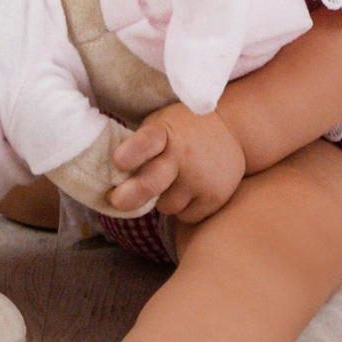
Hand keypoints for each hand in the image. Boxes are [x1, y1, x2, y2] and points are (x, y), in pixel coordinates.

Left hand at [108, 104, 246, 223]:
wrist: (233, 129)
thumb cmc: (184, 129)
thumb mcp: (161, 124)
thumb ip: (140, 146)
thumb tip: (107, 174)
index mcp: (165, 132)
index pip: (146, 143)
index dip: (131, 154)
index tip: (118, 162)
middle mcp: (184, 155)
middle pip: (151, 183)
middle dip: (129, 196)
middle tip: (118, 201)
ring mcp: (201, 178)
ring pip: (166, 207)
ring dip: (163, 200)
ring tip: (172, 183)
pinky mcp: (215, 197)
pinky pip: (186, 216)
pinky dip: (183, 208)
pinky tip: (190, 191)